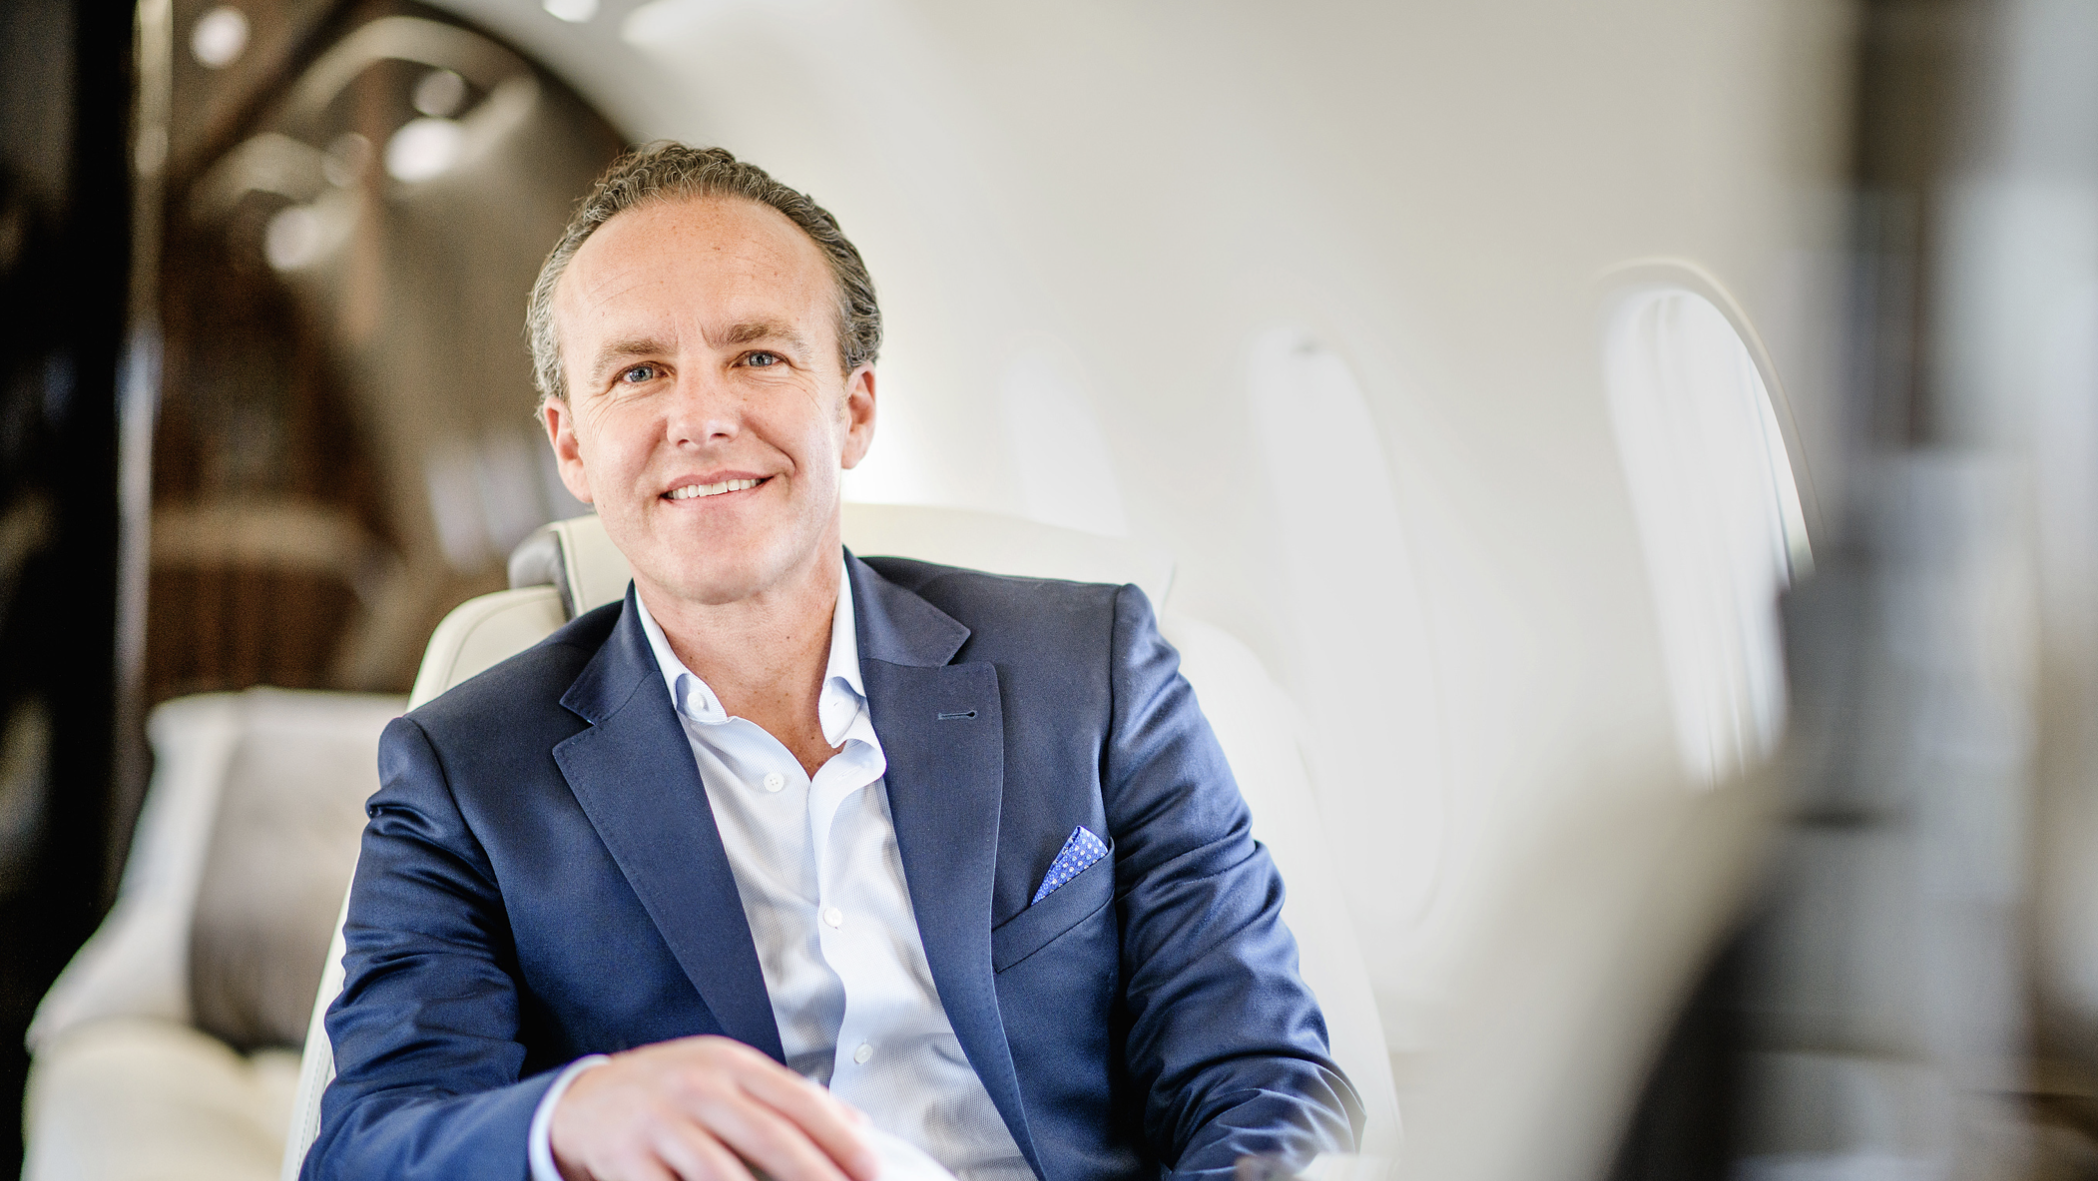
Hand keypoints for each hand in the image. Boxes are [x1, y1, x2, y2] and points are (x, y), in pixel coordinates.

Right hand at [549, 1035, 880, 1180]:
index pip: (798, 1099)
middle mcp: (696, 1085)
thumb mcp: (725, 1076)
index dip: (841, 1138)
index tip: (873, 1170)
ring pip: (723, 1176)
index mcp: (730, 1063)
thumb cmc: (669, 1092)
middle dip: (816, 1177)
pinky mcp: (624, 1160)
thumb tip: (858, 1126)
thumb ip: (785, 1098)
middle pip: (770, 1137)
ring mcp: (658, 1123)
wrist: (583, 1101)